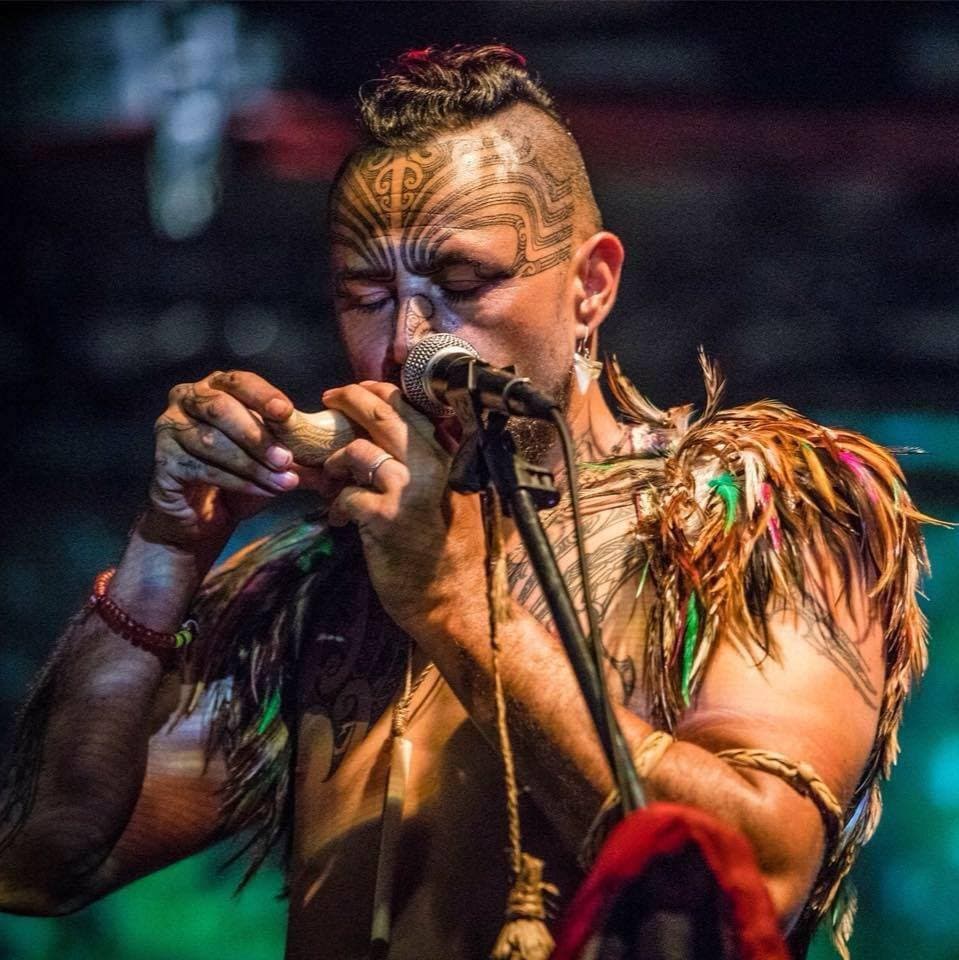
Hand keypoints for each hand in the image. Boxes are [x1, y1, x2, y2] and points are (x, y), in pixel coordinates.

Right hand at [144, 370, 301, 549]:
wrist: (199, 518)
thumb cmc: (239, 479)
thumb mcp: (271, 462)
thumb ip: (295, 452)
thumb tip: (332, 456)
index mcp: (216, 387)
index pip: (239, 381)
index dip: (263, 395)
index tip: (286, 412)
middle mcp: (188, 399)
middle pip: (222, 409)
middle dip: (258, 436)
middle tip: (287, 459)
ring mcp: (170, 427)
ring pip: (214, 441)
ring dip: (254, 465)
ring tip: (284, 483)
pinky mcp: (162, 459)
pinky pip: (202, 468)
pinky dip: (237, 482)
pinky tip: (262, 492)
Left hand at [321, 381, 485, 632]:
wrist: (457, 601)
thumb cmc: (455, 555)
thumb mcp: (455, 500)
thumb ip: (433, 468)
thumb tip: (393, 444)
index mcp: (450, 459)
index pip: (413, 408)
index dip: (380, 392)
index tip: (360, 391)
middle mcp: (433, 467)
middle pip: (385, 414)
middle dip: (350, 399)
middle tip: (329, 399)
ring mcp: (409, 491)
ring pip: (359, 451)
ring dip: (336, 462)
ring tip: (331, 477)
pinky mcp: (385, 519)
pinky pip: (346, 495)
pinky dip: (336, 506)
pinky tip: (340, 521)